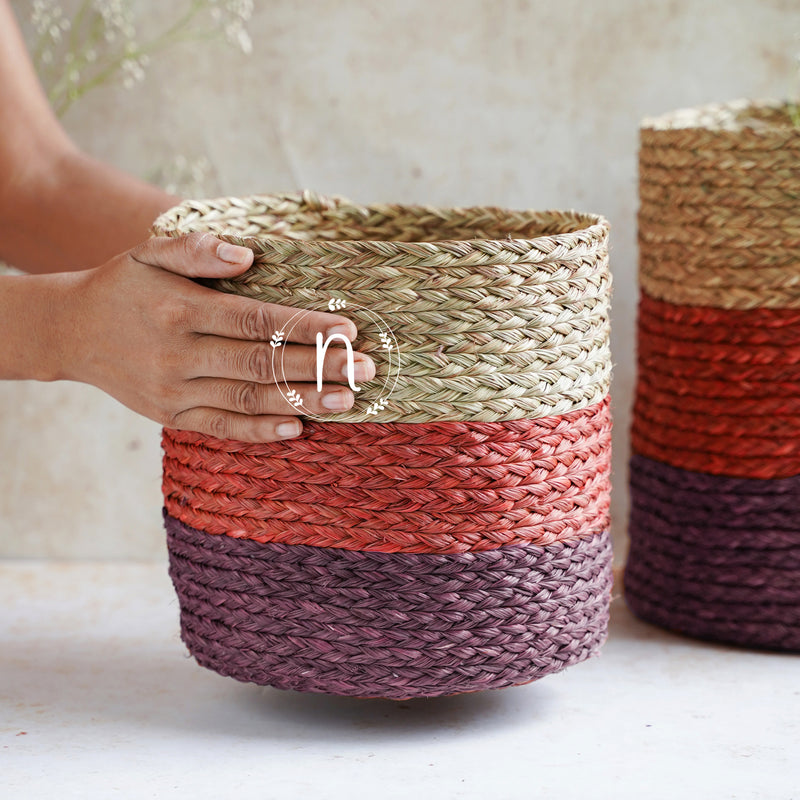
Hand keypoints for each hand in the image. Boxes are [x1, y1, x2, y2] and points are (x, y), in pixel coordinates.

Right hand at [57, 232, 375, 441]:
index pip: (255, 319)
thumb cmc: (124, 287)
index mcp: (181, 309)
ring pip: (249, 399)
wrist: (70, 332)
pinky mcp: (171, 415)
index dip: (304, 326)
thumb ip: (197, 250)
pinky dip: (260, 432)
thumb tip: (248, 254)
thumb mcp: (149, 253)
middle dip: (319, 367)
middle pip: (262, 363)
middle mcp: (179, 354)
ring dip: (303, 401)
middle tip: (366, 368)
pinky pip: (222, 427)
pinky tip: (297, 430)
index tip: (348, 329)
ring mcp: (174, 391)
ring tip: (348, 401)